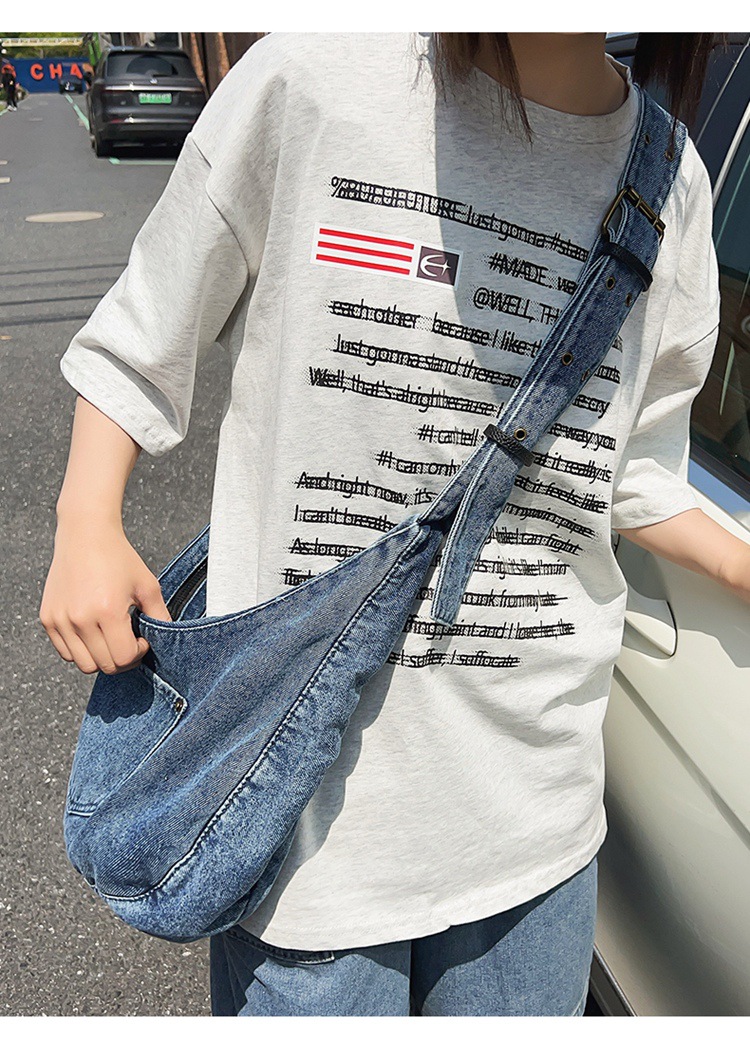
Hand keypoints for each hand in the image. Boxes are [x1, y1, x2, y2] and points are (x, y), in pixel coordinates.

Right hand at [39, 520, 172, 674]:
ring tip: (110, 636)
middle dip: (122, 658)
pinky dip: (81, 650)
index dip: (139, 653)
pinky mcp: (47, 618)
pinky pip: (66, 652)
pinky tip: (93, 631)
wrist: (85, 535)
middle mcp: (80, 619)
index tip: (142, 638)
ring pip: (83, 664)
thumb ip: (160, 617)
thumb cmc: (118, 558)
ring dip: (101, 657)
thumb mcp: (148, 586)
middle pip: (104, 665)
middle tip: (129, 640)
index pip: (124, 658)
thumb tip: (166, 641)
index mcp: (107, 611)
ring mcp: (60, 620)